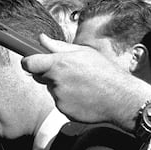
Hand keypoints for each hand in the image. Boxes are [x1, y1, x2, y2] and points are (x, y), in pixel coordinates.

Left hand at [22, 34, 150, 129]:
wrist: (123, 99)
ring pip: (51, 89)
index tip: (30, 61)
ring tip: (82, 85)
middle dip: (47, 73)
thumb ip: (58, 46)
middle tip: (68, 72)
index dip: (28, 61)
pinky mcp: (64, 111)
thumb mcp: (83, 52)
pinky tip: (83, 96)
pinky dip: (68, 99)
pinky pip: (60, 102)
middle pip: (39, 76)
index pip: (28, 63)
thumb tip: (41, 39)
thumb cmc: (106, 72)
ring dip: (60, 86)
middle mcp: (56, 81)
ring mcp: (59, 98)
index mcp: (58, 64)